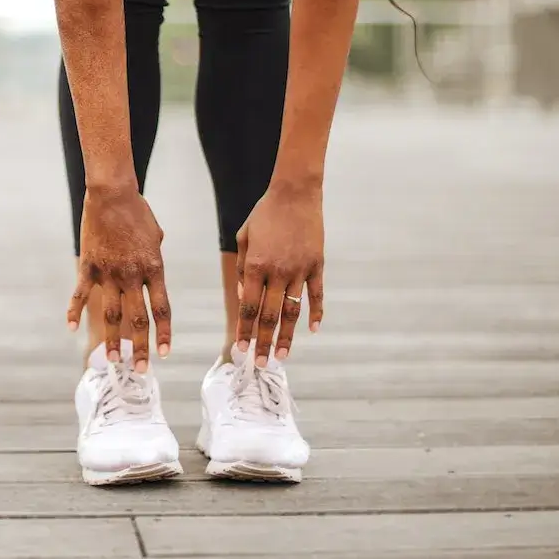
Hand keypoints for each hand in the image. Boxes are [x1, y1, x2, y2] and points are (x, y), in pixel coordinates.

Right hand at [68, 185, 171, 371]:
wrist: (111, 194)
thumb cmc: (138, 212)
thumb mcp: (156, 236)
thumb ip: (153, 261)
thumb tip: (151, 276)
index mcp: (154, 268)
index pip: (161, 308)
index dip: (163, 333)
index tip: (163, 354)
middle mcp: (132, 275)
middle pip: (138, 319)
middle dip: (140, 347)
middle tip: (141, 370)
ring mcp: (108, 273)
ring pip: (111, 314)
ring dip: (112, 340)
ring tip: (112, 360)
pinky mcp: (88, 267)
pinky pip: (80, 294)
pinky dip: (74, 312)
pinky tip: (72, 329)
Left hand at [235, 183, 324, 364]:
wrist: (295, 193)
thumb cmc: (264, 214)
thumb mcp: (244, 237)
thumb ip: (241, 269)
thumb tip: (244, 297)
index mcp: (255, 266)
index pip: (248, 307)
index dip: (244, 330)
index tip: (241, 350)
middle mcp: (277, 272)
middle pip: (269, 316)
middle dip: (264, 342)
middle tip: (260, 364)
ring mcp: (300, 270)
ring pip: (292, 311)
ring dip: (287, 336)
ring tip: (282, 357)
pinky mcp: (317, 265)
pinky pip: (316, 295)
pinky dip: (315, 314)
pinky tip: (313, 331)